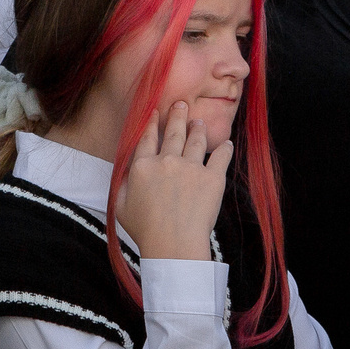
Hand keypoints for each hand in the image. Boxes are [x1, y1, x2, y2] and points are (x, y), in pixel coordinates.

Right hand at [114, 100, 228, 262]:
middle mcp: (167, 161)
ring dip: (198, 128)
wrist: (174, 244)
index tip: (156, 112)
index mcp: (143, 166)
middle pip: (173, 132)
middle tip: (181, 104)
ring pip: (196, 139)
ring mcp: (191, 167)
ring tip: (199, 122)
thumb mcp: (121, 206)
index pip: (147, 138)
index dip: (152, 123)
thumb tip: (127, 171)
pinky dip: (225, 148)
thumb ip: (122, 184)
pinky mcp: (213, 178)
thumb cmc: (145, 231)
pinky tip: (227, 143)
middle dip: (177, 115)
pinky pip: (221, 157)